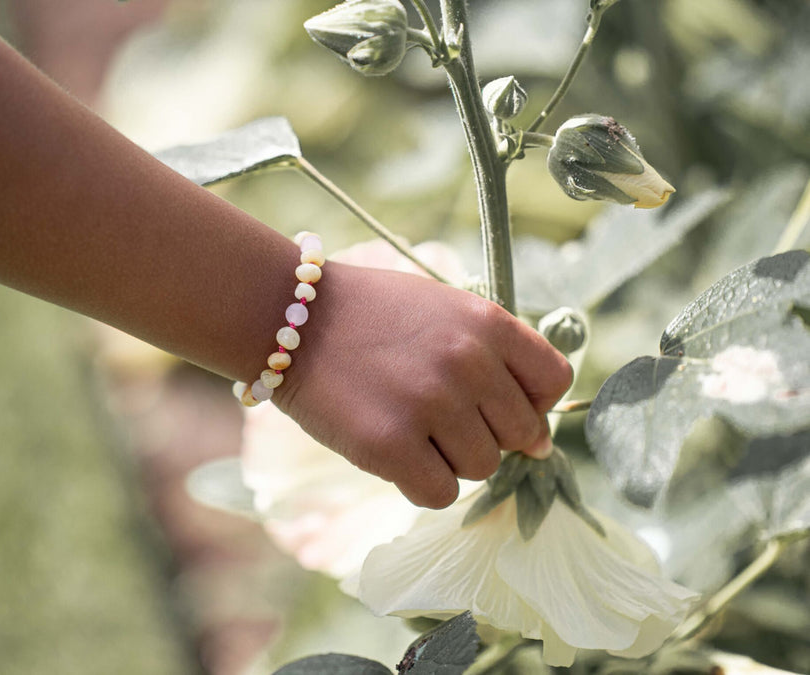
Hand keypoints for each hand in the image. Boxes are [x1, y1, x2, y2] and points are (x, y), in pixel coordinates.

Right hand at [274, 261, 573, 508]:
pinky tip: (395, 451)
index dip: (532, 402)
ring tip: (412, 426)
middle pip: (520, 435)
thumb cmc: (372, 315)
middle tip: (443, 417)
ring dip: (451, 458)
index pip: (553, 382)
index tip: (500, 406)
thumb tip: (537, 440)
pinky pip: (439, 494)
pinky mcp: (390, 446)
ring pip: (481, 468)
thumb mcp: (445, 309)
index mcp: (487, 323)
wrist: (292, 315)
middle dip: (488, 433)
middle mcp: (468, 363)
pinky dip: (421, 482)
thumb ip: (496, 357)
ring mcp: (429, 405)